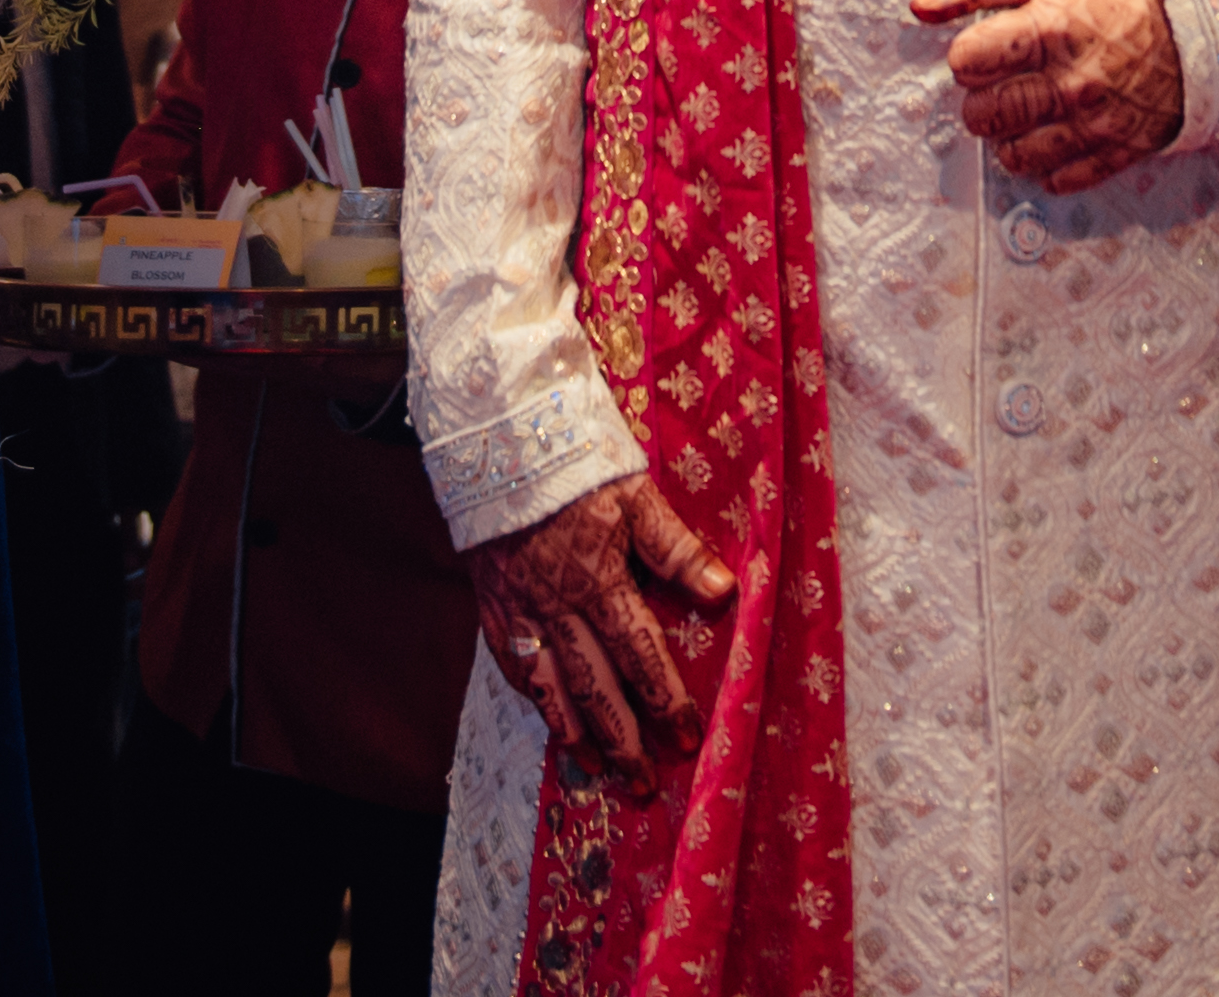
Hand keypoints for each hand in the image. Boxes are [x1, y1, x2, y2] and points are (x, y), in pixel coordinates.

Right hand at [462, 471, 735, 781]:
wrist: (497, 437)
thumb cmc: (576, 459)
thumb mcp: (636, 493)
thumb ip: (677, 549)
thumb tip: (725, 592)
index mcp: (599, 580)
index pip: (640, 656)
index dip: (667, 701)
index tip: (689, 737)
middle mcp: (557, 606)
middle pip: (595, 688)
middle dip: (624, 740)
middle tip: (646, 783)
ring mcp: (520, 609)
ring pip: (549, 688)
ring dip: (576, 735)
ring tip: (600, 770)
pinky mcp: (493, 604)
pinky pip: (513, 665)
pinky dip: (534, 699)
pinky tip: (550, 718)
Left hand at [910, 0, 1184, 193]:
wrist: (1197, 19)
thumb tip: (921, 6)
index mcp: (1049, 29)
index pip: (967, 63)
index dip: (966, 55)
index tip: (984, 48)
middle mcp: (1070, 83)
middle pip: (984, 116)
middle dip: (980, 98)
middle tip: (1001, 80)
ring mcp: (1094, 123)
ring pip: (1014, 155)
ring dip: (1009, 134)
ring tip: (1027, 106)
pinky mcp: (1116, 151)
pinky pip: (1058, 180)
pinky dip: (1046, 163)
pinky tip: (1054, 131)